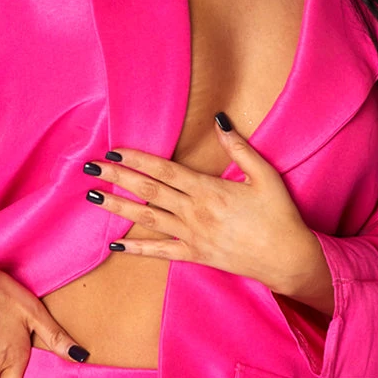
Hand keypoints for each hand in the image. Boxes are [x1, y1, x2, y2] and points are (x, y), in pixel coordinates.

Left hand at [83, 114, 323, 297]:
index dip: (137, 160)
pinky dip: (137, 248)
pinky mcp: (195, 255)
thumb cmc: (279, 216)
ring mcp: (192, 236)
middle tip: (91, 168)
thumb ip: (239, 148)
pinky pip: (160, 252)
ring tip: (92, 197)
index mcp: (209, 190)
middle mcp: (194, 212)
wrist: (287, 259)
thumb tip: (220, 119)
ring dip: (118, 207)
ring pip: (147, 219)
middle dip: (118, 178)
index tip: (114, 151)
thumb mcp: (265, 176)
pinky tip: (116, 244)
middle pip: (149, 191)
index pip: (165, 170)